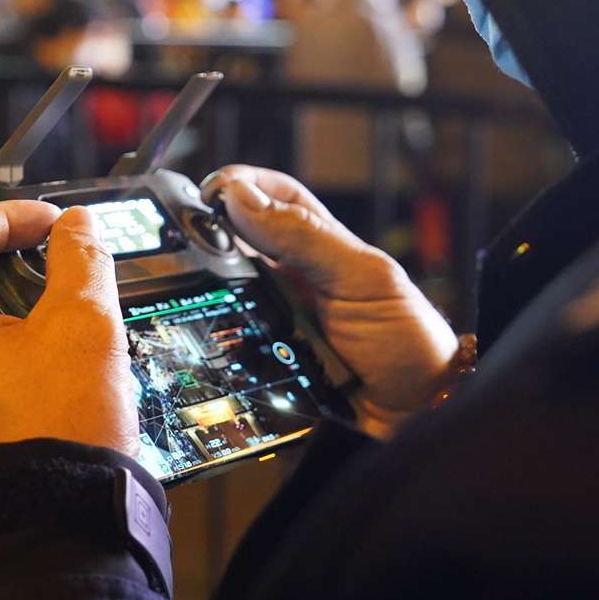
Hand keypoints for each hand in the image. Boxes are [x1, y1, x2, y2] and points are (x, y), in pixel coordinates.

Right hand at [202, 166, 456, 439]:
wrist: (422, 414)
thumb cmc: (408, 340)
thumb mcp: (364, 278)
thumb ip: (308, 237)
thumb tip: (242, 197)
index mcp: (315, 248)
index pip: (269, 198)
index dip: (238, 185)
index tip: (210, 189)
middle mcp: (288, 283)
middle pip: (229, 246)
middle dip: (200, 239)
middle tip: (177, 239)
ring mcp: (272, 326)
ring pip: (217, 297)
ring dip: (197, 291)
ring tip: (181, 284)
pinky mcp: (261, 370)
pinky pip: (223, 351)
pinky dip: (206, 343)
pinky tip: (194, 335)